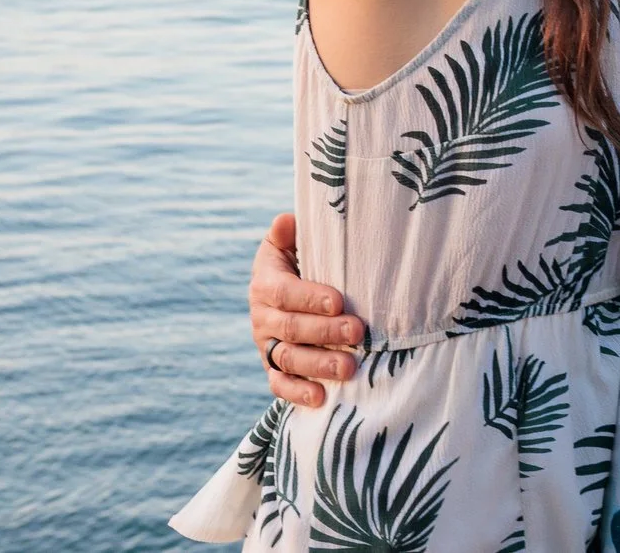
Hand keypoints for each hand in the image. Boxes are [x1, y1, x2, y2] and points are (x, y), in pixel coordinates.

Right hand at [249, 212, 365, 407]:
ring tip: (349, 368)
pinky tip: (321, 398)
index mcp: (266, 282)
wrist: (290, 287)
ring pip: (287, 358)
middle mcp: (262, 316)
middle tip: (357, 332)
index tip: (339, 301)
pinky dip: (297, 393)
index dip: (309, 298)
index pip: (284, 292)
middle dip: (325, 332)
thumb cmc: (302, 259)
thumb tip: (286, 221)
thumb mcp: (292, 241)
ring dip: (318, 365)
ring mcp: (266, 344)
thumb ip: (289, 233)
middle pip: (290, 328)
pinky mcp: (273, 367)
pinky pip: (279, 384)